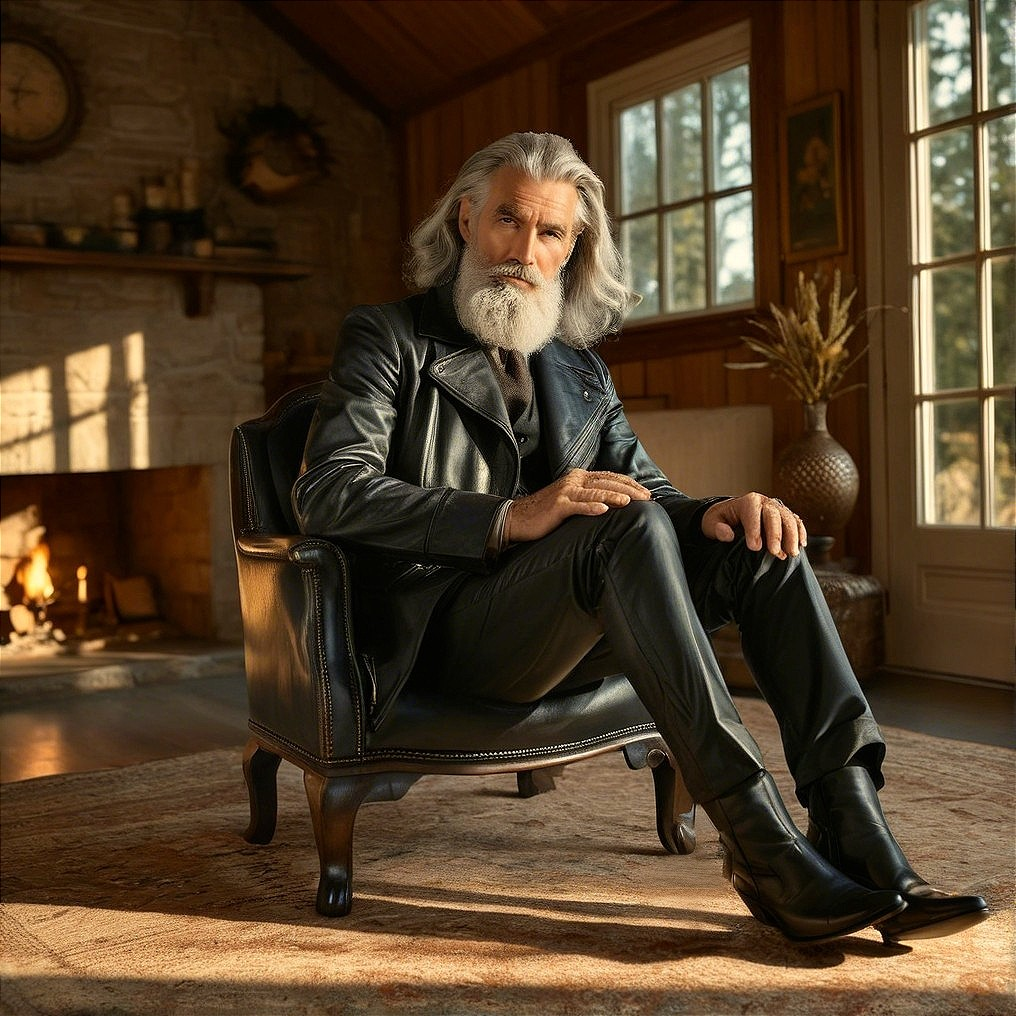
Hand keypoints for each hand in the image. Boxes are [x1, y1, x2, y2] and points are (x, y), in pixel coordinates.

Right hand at [505, 469, 651, 542]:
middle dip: (629, 490)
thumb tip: (613, 504)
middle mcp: (574, 481)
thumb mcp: (571, 501)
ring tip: (631, 502)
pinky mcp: (558, 506)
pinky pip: (577, 506)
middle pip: (606, 482)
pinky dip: (590, 507)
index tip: (647, 493)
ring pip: (595, 492)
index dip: (630, 483)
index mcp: (579, 478)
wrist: (517, 518)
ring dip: (614, 496)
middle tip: (647, 499)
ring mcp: (565, 493)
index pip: (610, 477)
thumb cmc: (546, 513)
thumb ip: (589, 497)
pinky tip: (603, 509)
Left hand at [701, 492, 807, 559]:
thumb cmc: (722, 520)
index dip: (755, 530)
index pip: (753, 513)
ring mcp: (777, 509)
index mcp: (747, 501)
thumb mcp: (712, 522)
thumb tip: (727, 535)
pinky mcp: (785, 517)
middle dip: (776, 534)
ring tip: (791, 553)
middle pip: (774, 515)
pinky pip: (796, 522)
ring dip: (792, 536)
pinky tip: (801, 545)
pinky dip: (800, 532)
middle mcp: (765, 502)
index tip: (754, 547)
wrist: (732, 516)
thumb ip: (717, 528)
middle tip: (775, 553)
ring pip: (789, 519)